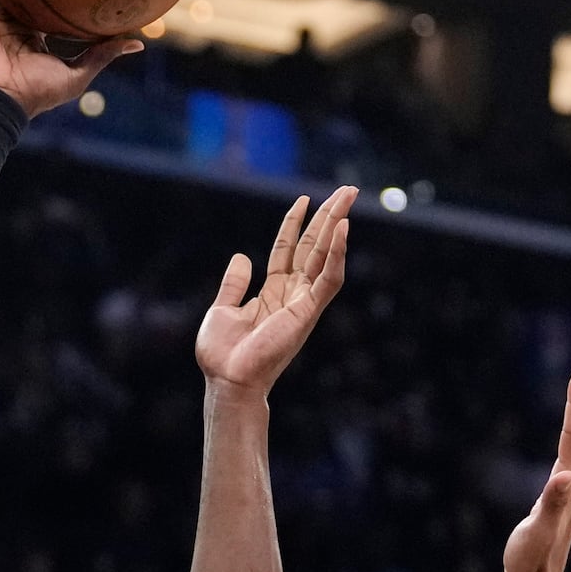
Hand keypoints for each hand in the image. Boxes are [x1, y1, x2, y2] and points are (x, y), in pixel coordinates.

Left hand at [195, 187, 355, 394]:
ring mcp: (303, 303)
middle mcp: (292, 295)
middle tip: (346, 191)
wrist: (228, 380)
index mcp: (272, 293)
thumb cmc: (223, 356)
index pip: (287, 250)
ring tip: (348, 198)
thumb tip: (242, 257)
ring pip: (325, 256)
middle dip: (328, 217)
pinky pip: (329, 279)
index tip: (302, 200)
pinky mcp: (308, 312)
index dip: (294, 224)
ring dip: (337, 225)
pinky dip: (337, 254)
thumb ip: (234, 284)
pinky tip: (343, 229)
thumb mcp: (222, 310)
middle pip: (313, 247)